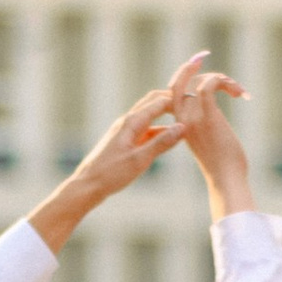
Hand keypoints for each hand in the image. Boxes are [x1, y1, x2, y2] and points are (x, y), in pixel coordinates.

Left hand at [27, 78, 187, 250]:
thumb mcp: (140, 160)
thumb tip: (183, 127)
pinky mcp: (124, 142)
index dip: (177, 98)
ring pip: (149, 116)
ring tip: (185, 116)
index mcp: (132, 123)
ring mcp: (125, 131)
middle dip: (171, 100)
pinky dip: (158, 130)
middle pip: (152, 103)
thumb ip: (162, 143)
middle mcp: (128, 122)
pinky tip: (169, 136)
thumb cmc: (110, 174)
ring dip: (166, 114)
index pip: (158, 102)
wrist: (87, 186)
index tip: (194, 95)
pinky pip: (145, 130)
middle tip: (191, 99)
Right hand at [165, 54, 251, 213]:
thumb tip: (212, 109)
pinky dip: (222, 81)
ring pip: (199, 82)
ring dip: (223, 79)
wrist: (225, 178)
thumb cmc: (221, 163)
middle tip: (214, 67)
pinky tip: (238, 92)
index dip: (183, 75)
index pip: (173, 92)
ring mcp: (193, 118)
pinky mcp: (208, 117)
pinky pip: (208, 87)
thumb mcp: (207, 139)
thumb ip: (203, 122)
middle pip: (179, 82)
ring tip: (239, 91)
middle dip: (194, 68)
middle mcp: (182, 119)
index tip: (198, 64)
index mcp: (179, 124)